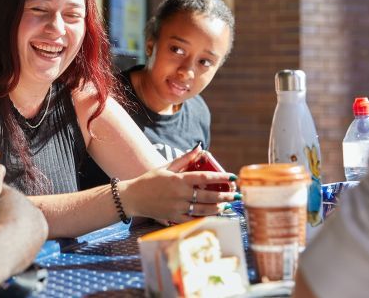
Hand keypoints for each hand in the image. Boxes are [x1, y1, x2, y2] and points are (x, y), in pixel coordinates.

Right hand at [123, 148, 238, 222]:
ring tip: (228, 205)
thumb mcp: (165, 167)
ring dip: (218, 208)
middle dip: (225, 195)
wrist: (133, 198)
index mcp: (179, 180)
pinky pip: (193, 219)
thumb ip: (184, 159)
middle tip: (236, 194)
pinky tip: (214, 216)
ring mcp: (177, 207)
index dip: (221, 177)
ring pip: (204, 209)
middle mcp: (180, 194)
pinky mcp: (174, 218)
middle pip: (208, 196)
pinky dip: (205, 218)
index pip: (205, 177)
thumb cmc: (149, 180)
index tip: (233, 177)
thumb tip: (200, 148)